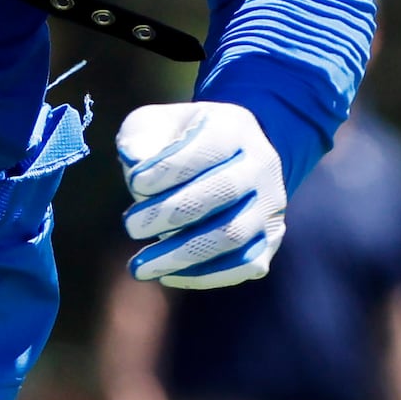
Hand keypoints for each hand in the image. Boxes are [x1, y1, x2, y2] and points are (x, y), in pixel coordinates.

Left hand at [117, 101, 287, 289]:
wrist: (231, 159)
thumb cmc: (183, 142)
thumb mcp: (158, 124)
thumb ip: (141, 136)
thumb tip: (134, 161)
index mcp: (235, 128)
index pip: (206, 148)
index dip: (168, 168)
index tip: (134, 183)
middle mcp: (262, 165)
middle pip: (223, 191)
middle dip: (170, 212)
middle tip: (130, 226)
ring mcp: (270, 205)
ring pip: (233, 235)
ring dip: (182, 254)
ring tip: (140, 266)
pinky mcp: (269, 238)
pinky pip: (244, 265)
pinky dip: (205, 275)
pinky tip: (168, 274)